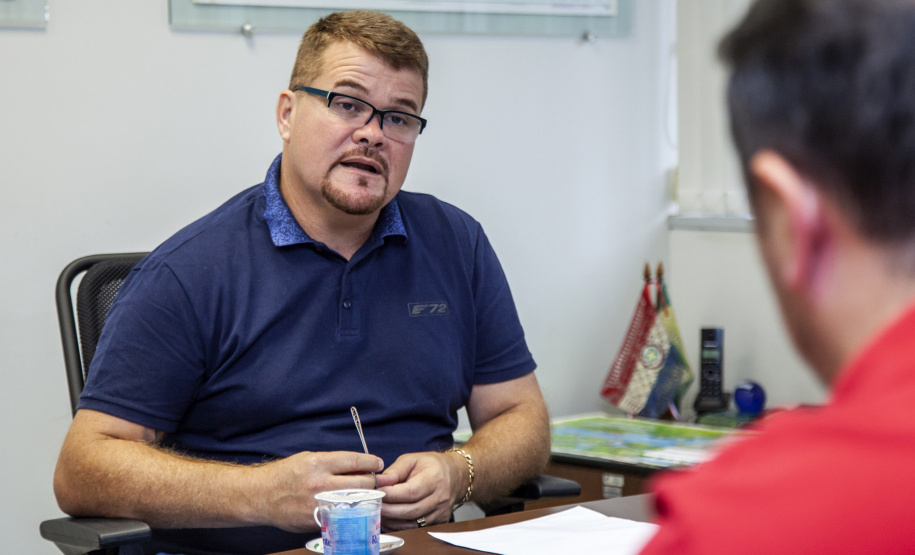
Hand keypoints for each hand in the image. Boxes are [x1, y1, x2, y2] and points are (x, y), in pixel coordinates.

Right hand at [254, 451, 383, 532]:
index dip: (371, 462)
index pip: (355, 461)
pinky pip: (344, 514)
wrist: (262, 495)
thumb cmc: (287, 474)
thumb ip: (334, 462)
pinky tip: (352, 506)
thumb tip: (360, 465)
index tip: (378, 463)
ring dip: (366, 497)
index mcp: (319, 463)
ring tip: (365, 493)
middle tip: (372, 480)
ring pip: (357, 501)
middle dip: (372, 481)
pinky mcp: (318, 519)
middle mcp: (321, 483)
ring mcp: (320, 504)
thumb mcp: (309, 458)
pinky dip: (352, 510)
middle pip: (362, 483)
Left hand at [376, 452, 463, 530]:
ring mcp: (441, 512)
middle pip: (410, 511)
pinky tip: (390, 519)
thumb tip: (379, 481)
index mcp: (434, 478)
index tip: (377, 492)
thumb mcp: (412, 459)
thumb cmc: (432, 466)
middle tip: (373, 505)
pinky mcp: (439, 522)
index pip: (411, 492)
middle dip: (388, 510)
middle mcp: (440, 498)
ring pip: (412, 523)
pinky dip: (400, 526)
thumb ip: (395, 470)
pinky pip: (416, 528)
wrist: (455, 475)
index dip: (392, 495)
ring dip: (392, 520)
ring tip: (379, 512)